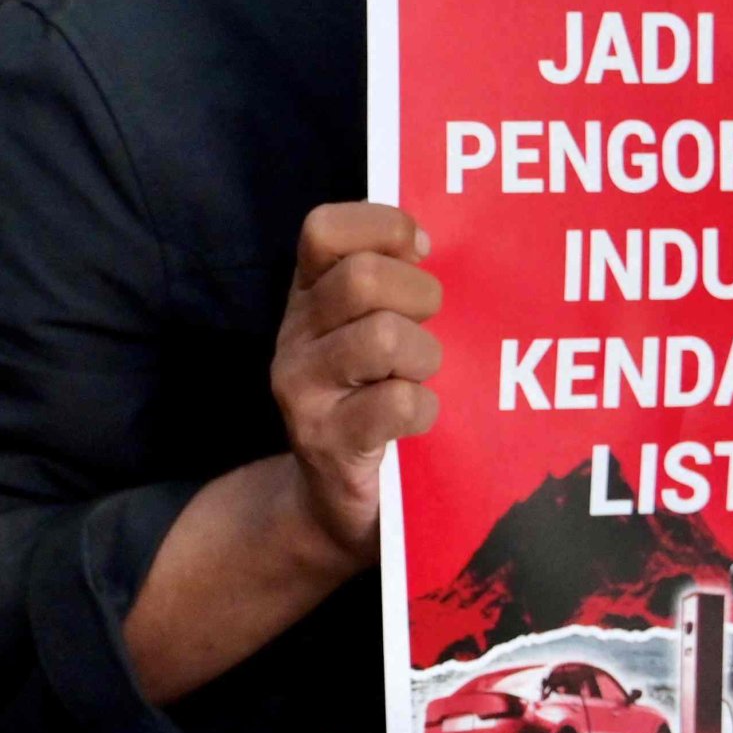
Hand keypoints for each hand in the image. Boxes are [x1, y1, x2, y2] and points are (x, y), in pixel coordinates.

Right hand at [273, 203, 442, 562]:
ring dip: (425, 357)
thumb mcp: (374, 331)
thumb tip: (438, 245)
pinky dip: (425, 409)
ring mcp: (303, 389)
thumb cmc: (376, 401)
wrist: (338, 505)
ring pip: (384, 337)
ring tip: (421, 377)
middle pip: (363, 278)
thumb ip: (395, 285)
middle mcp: (295, 335)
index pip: (324, 228)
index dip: (382, 227)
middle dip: (420, 297)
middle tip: (429, 327)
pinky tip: (419, 421)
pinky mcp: (326, 441)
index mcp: (308, 295)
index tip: (421, 253)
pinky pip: (397, 403)